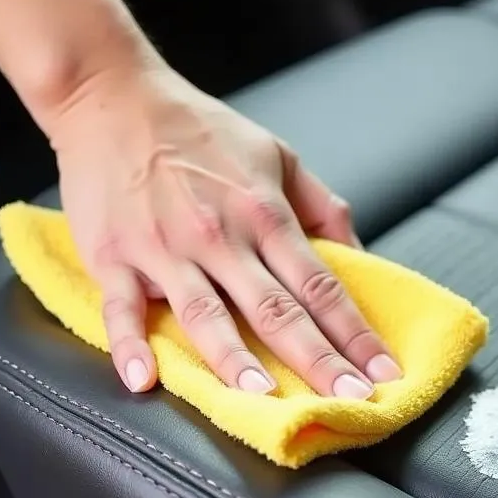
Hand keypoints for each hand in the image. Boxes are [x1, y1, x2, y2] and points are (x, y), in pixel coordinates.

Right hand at [49, 62, 400, 396]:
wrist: (113, 96)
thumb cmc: (201, 130)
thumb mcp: (279, 156)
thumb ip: (322, 208)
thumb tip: (357, 259)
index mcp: (265, 213)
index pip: (322, 285)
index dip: (356, 332)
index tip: (384, 371)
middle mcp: (220, 235)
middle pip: (277, 309)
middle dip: (318, 360)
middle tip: (349, 401)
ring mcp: (165, 248)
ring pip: (206, 314)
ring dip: (237, 360)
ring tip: (266, 400)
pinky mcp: (113, 254)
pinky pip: (121, 307)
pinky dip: (130, 344)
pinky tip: (144, 379)